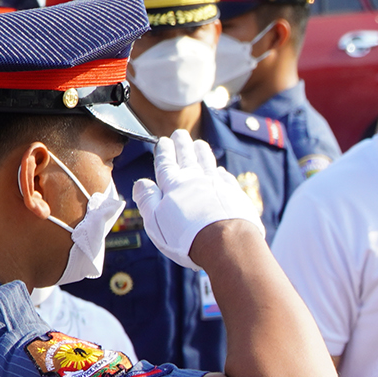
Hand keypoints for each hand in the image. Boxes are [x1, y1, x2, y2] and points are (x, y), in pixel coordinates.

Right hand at [130, 130, 260, 270]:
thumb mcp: (156, 221)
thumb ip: (147, 200)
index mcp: (173, 184)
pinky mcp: (236, 194)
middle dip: (182, 144)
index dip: (164, 151)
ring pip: (208, 162)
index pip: (166, 162)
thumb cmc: (187, 236)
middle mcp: (196, 179)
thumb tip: (141, 182)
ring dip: (202, 151)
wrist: (227, 243)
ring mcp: (218, 184)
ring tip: (199, 144)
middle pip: (187, 157)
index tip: (163, 141)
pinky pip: (226, 177)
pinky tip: (219, 170)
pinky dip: (220, 171)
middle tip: (180, 133)